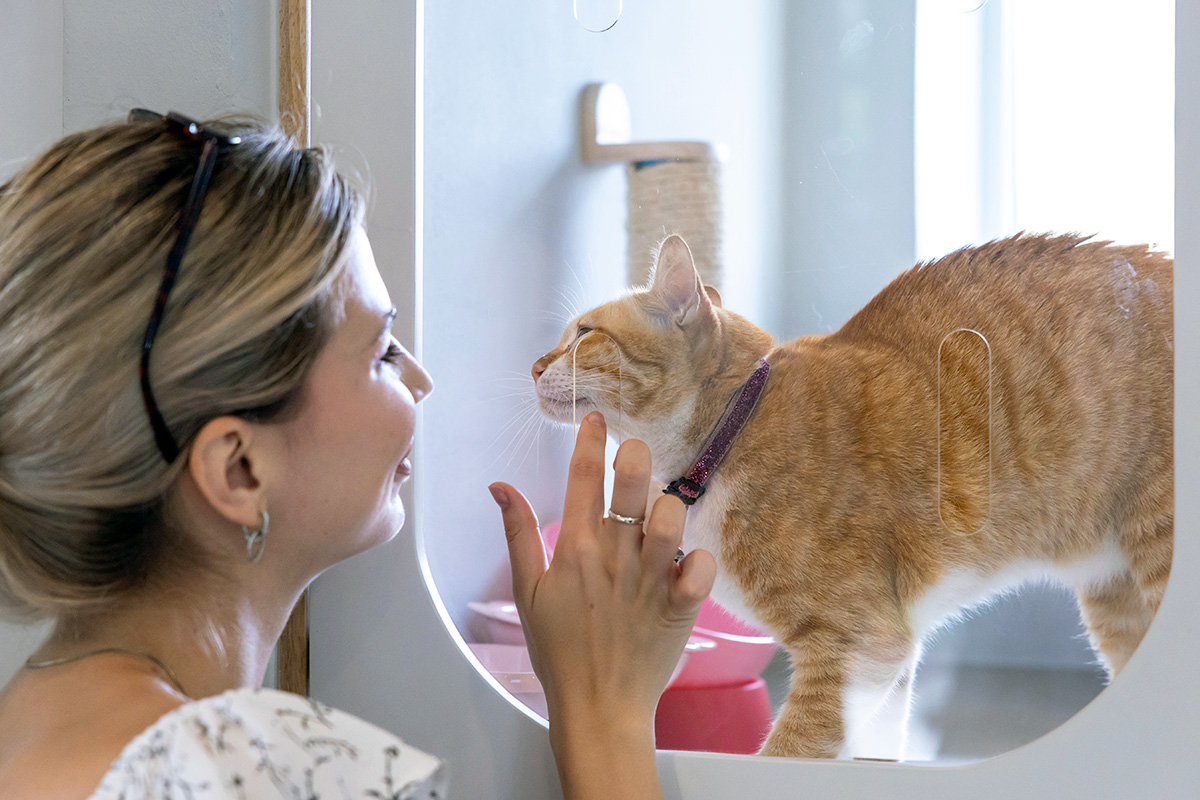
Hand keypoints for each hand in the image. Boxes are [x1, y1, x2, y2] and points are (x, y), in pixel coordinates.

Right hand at [489, 412, 715, 794]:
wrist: (597, 707)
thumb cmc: (559, 651)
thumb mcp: (526, 592)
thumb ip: (518, 534)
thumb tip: (500, 486)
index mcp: (575, 549)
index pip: (584, 477)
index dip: (591, 439)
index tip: (598, 417)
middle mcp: (614, 556)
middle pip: (633, 482)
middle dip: (636, 456)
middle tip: (634, 457)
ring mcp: (650, 579)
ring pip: (672, 514)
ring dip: (668, 507)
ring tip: (660, 519)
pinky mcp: (680, 604)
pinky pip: (701, 563)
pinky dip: (698, 558)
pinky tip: (684, 564)